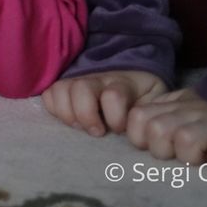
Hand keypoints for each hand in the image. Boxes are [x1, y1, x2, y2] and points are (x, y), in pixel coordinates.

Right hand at [42, 70, 166, 136]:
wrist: (136, 75)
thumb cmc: (145, 97)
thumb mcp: (156, 101)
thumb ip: (150, 111)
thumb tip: (142, 130)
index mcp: (124, 83)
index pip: (113, 95)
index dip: (115, 116)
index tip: (119, 129)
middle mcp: (98, 78)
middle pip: (80, 88)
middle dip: (85, 114)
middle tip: (97, 131)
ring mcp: (79, 80)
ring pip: (60, 89)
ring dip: (67, 113)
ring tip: (81, 126)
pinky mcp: (65, 86)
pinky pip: (49, 94)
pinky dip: (55, 109)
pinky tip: (71, 120)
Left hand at [126, 88, 206, 164]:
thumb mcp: (185, 102)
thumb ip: (160, 110)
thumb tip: (136, 129)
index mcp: (174, 104)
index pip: (137, 118)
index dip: (141, 136)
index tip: (160, 144)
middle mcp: (191, 111)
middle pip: (156, 131)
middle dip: (163, 150)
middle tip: (183, 153)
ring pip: (184, 141)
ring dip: (190, 156)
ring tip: (204, 156)